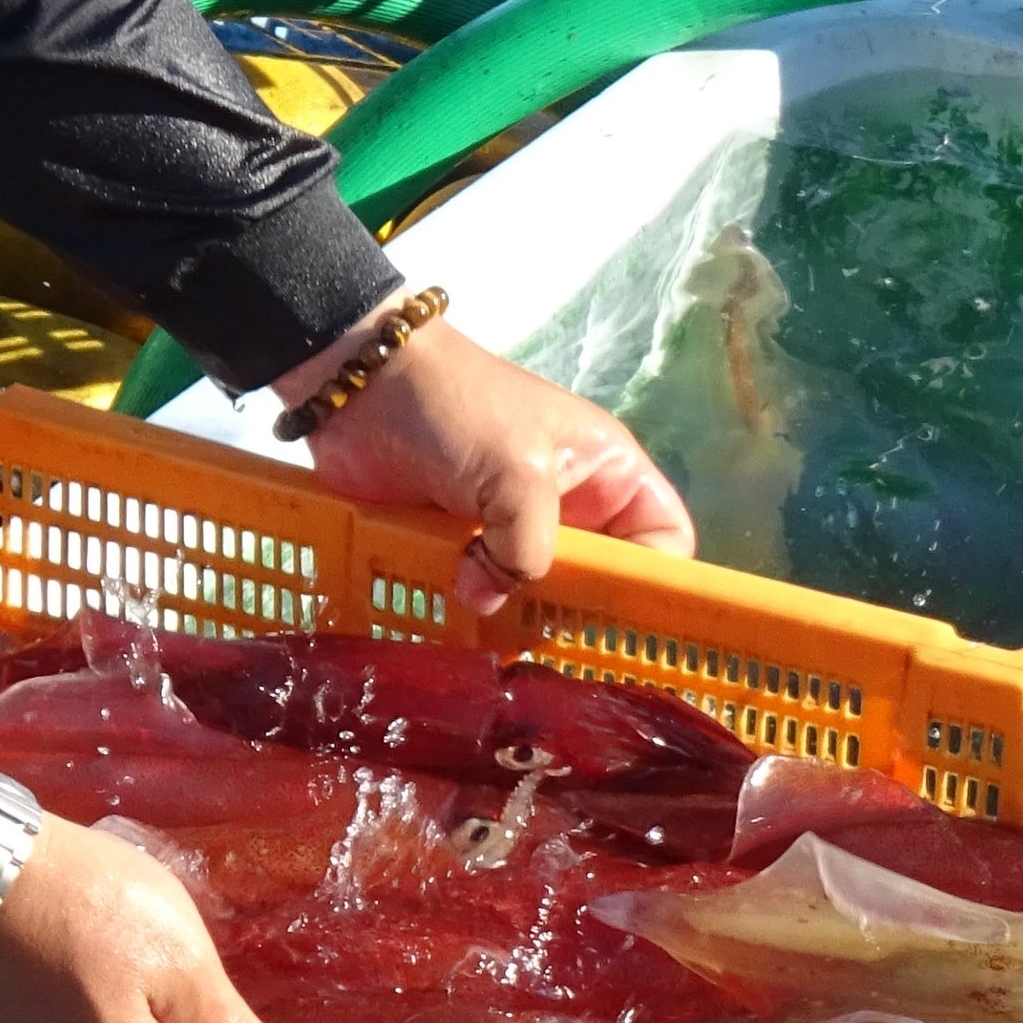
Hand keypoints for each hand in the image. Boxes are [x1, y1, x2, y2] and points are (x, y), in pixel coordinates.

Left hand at [291, 305, 695, 615]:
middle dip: (576, 611)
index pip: (665, 541)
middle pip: (602, 583)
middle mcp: (572, 507)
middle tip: (546, 635)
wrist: (357, 387)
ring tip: (489, 622)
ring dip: (515, 614)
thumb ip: (527, 543)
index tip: (619, 615)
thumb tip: (492, 597)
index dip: (656, 582)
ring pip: (539, 597)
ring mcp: (514, 529)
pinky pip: (484, 594)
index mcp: (607, 473)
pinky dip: (470, 608)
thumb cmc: (454, 409)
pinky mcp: (463, 547)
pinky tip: (451, 613)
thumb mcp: (513, 467)